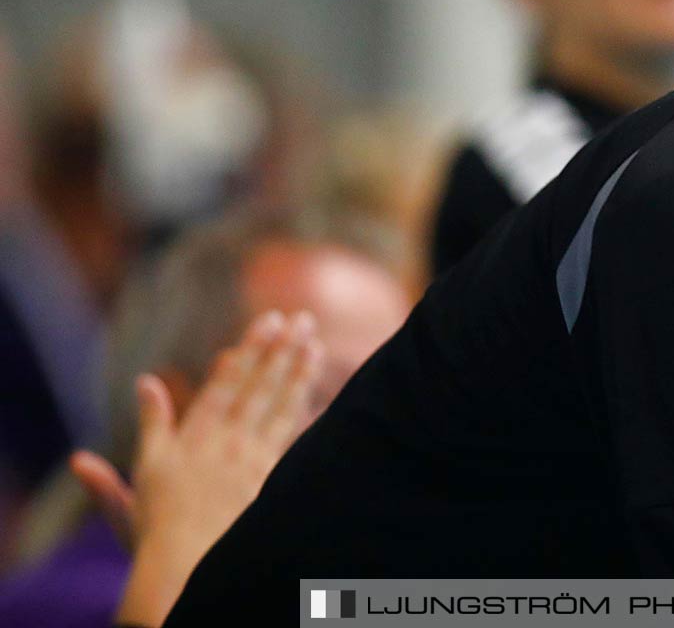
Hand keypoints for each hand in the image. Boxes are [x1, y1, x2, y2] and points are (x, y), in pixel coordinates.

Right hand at [96, 309, 322, 626]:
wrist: (184, 565)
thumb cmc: (158, 521)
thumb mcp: (145, 469)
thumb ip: (151, 422)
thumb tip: (145, 381)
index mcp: (196, 435)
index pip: (228, 381)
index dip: (250, 349)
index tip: (269, 321)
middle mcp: (227, 442)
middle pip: (260, 387)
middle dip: (282, 350)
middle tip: (302, 318)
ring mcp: (251, 459)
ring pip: (280, 406)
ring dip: (299, 373)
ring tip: (315, 343)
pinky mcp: (268, 478)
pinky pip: (291, 436)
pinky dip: (305, 410)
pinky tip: (319, 392)